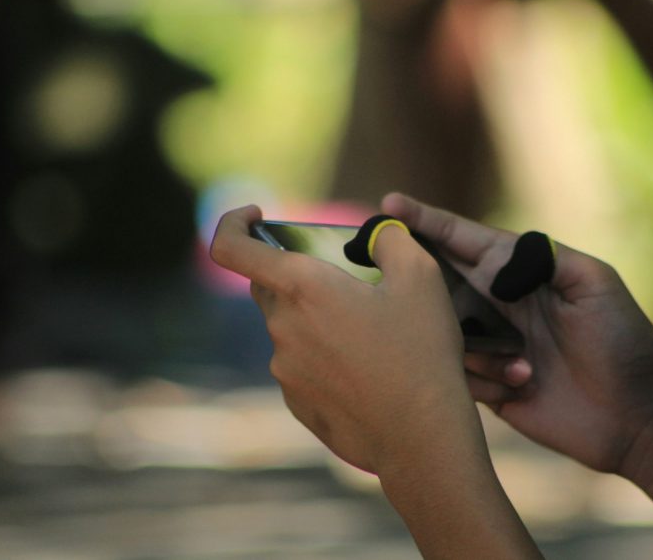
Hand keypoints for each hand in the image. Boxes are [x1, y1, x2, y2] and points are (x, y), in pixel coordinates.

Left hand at [209, 205, 477, 474]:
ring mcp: (285, 369)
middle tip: (347, 286)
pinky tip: (365, 371)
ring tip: (371, 337)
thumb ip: (389, 239)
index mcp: (302, 288)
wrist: (422, 436)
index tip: (257, 216)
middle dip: (298, 277)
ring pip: (289, 328)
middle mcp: (282, 327)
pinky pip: (301, 365)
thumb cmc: (421, 351)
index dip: (232, 223)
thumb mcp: (421, 276)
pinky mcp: (296, 402)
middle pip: (269, 286)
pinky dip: (324, 358)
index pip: (229, 247)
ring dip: (317, 321)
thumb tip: (376, 233)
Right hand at [383, 192, 652, 475]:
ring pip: (439, 329)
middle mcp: (496, 303)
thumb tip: (489, 262)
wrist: (638, 418)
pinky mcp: (486, 385)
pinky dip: (480, 376)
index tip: (390, 205)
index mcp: (519, 273)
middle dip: (413, 270)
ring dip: (463, 340)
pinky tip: (523, 384)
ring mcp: (489, 344)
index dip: (426, 221)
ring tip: (522, 359)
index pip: (464, 240)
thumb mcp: (596, 284)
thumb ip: (544, 258)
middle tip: (385, 266)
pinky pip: (455, 374)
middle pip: (437, 278)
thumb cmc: (625, 343)